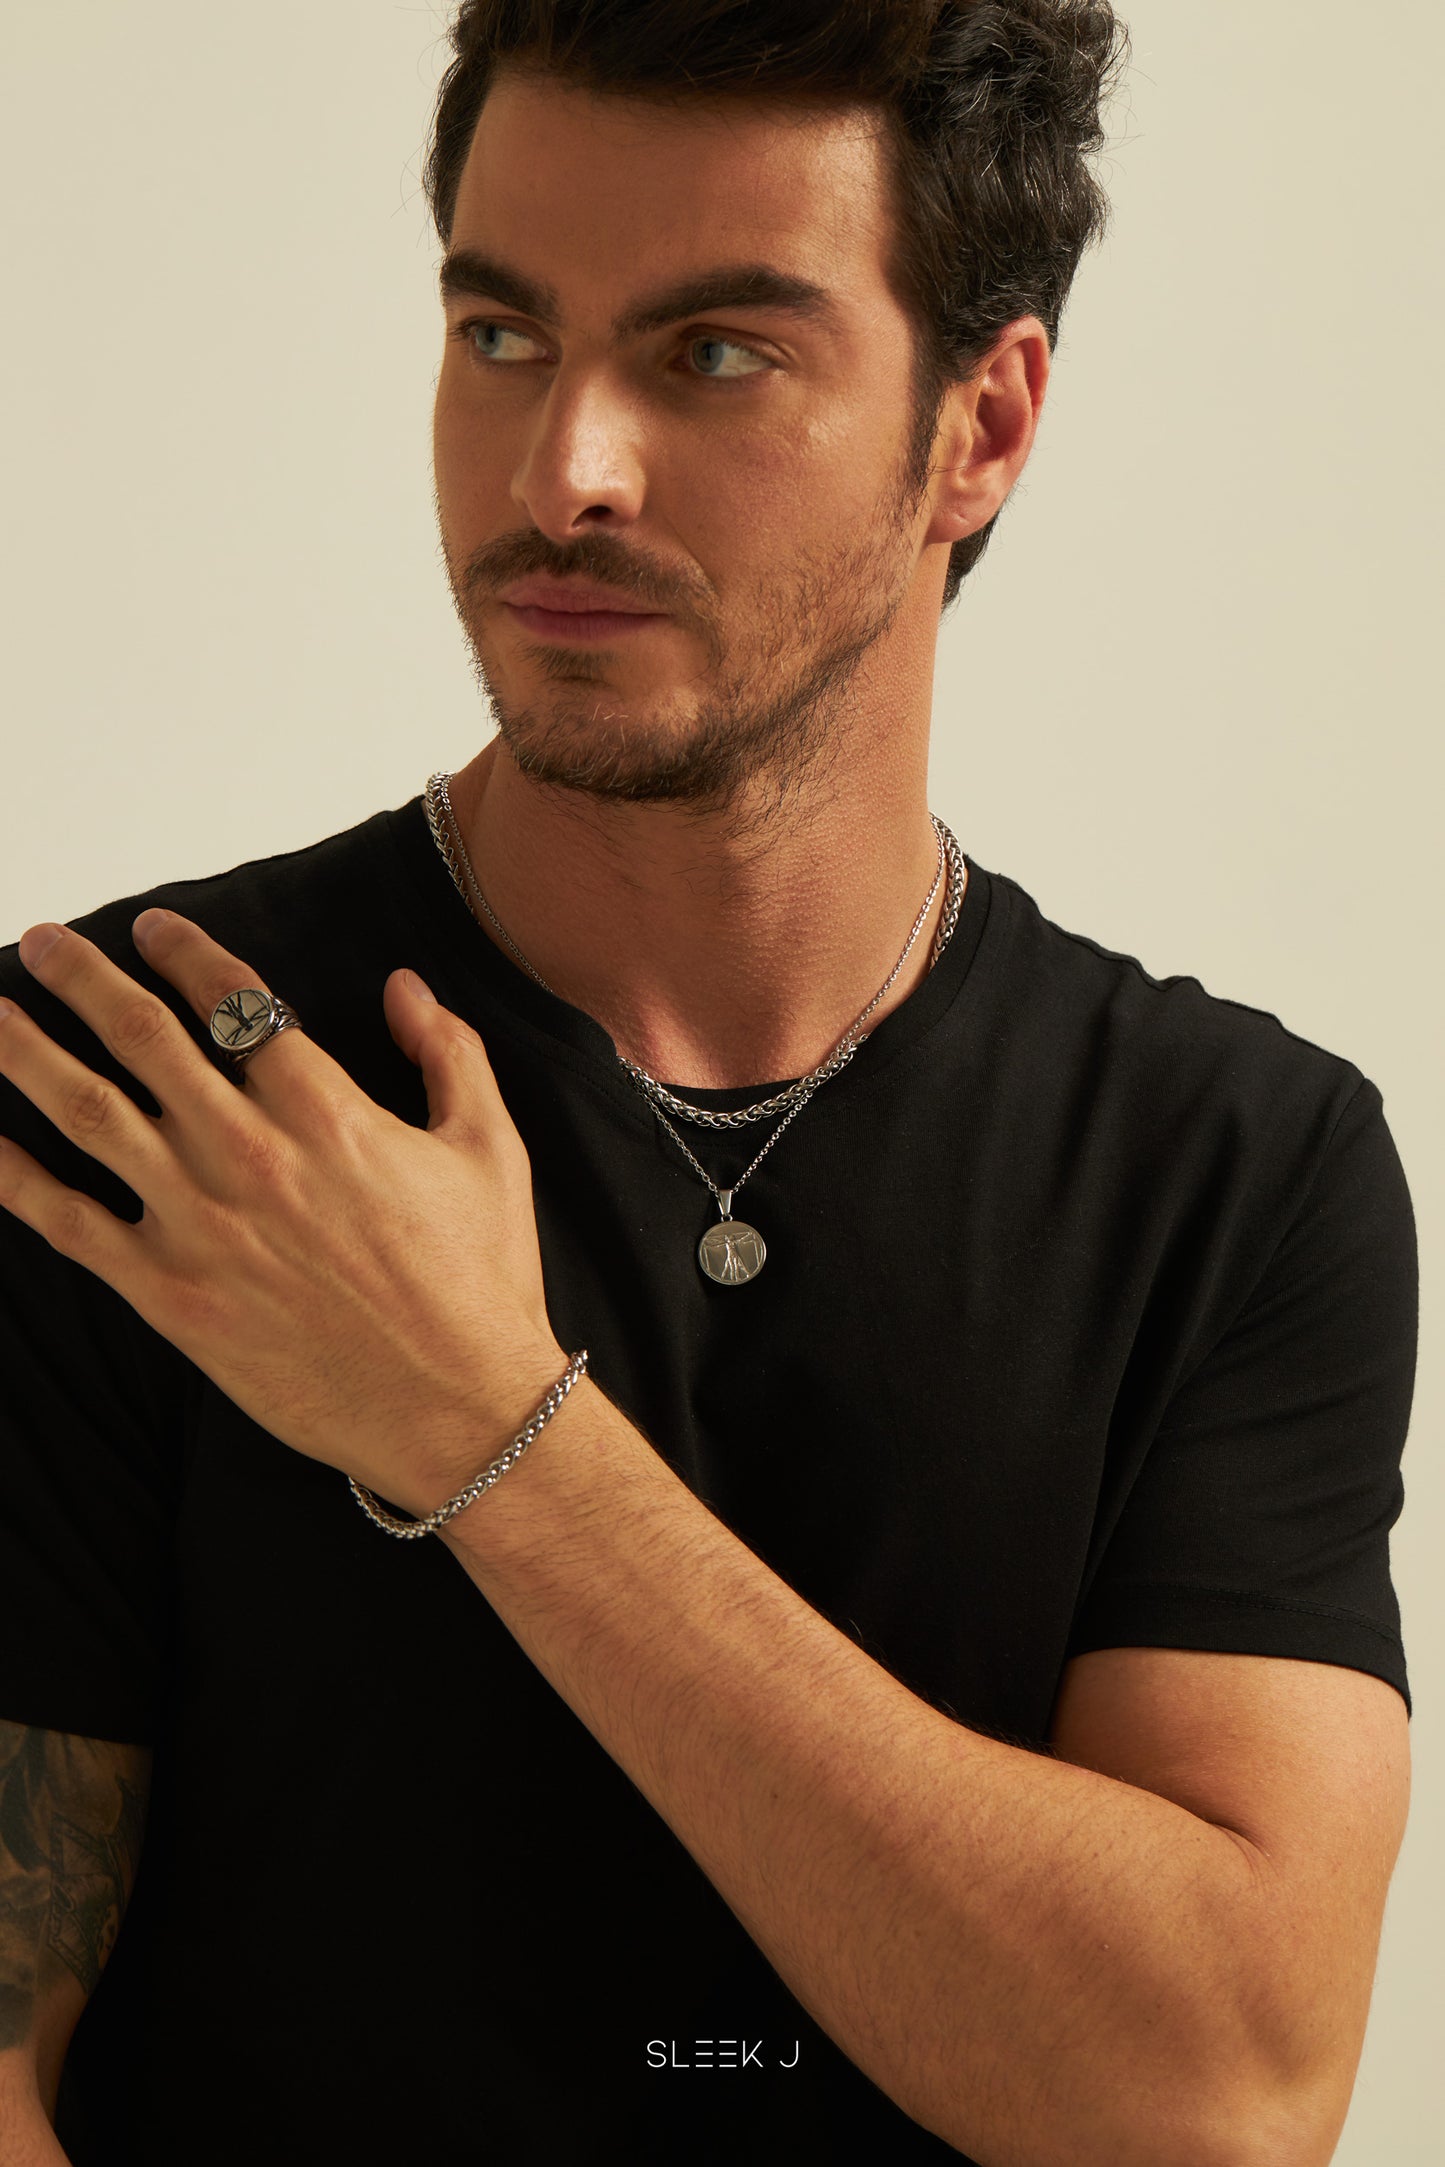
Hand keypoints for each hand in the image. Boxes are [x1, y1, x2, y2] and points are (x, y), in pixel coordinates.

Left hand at [0, 909, 566, 1517]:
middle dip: (84, 980)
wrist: (456, 1406)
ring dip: (28, 1054)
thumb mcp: (491, 1146)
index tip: (150, 928)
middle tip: (45, 942)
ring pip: (89, 1113)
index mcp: (325, 1109)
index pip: (233, 1001)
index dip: (184, 953)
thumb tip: (404, 984)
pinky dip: (14, 1179)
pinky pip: (69, 1224)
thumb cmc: (479, 1280)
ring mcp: (199, 1224)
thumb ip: (449, 1051)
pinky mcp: (170, 1295)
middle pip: (142, 1038)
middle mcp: (248, 1153)